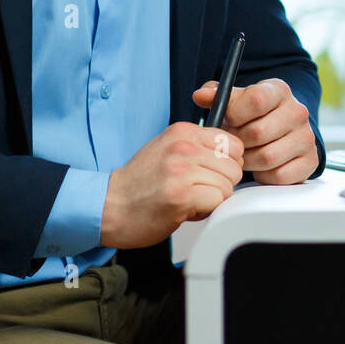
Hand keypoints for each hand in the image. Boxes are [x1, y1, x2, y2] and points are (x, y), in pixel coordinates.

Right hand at [99, 121, 243, 249]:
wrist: (110, 205)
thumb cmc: (138, 183)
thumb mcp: (166, 149)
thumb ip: (197, 146)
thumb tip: (232, 155)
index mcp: (182, 132)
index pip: (232, 143)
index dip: (227, 163)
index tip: (213, 173)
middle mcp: (183, 147)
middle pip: (234, 166)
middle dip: (222, 183)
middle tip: (199, 189)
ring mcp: (182, 170)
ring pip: (227, 185)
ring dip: (213, 199)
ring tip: (190, 199)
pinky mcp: (182, 195)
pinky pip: (217, 202)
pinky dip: (206, 211)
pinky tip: (186, 209)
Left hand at [191, 77, 317, 184]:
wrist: (282, 129)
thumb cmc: (253, 114)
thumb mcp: (236, 100)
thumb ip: (217, 96)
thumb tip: (200, 96)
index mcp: (278, 91)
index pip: (256, 100)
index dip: (235, 114)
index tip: (228, 120)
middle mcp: (297, 111)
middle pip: (258, 133)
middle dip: (238, 142)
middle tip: (232, 143)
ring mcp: (306, 137)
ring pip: (268, 157)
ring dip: (248, 161)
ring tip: (243, 155)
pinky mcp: (310, 161)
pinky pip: (279, 176)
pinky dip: (263, 175)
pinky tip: (259, 166)